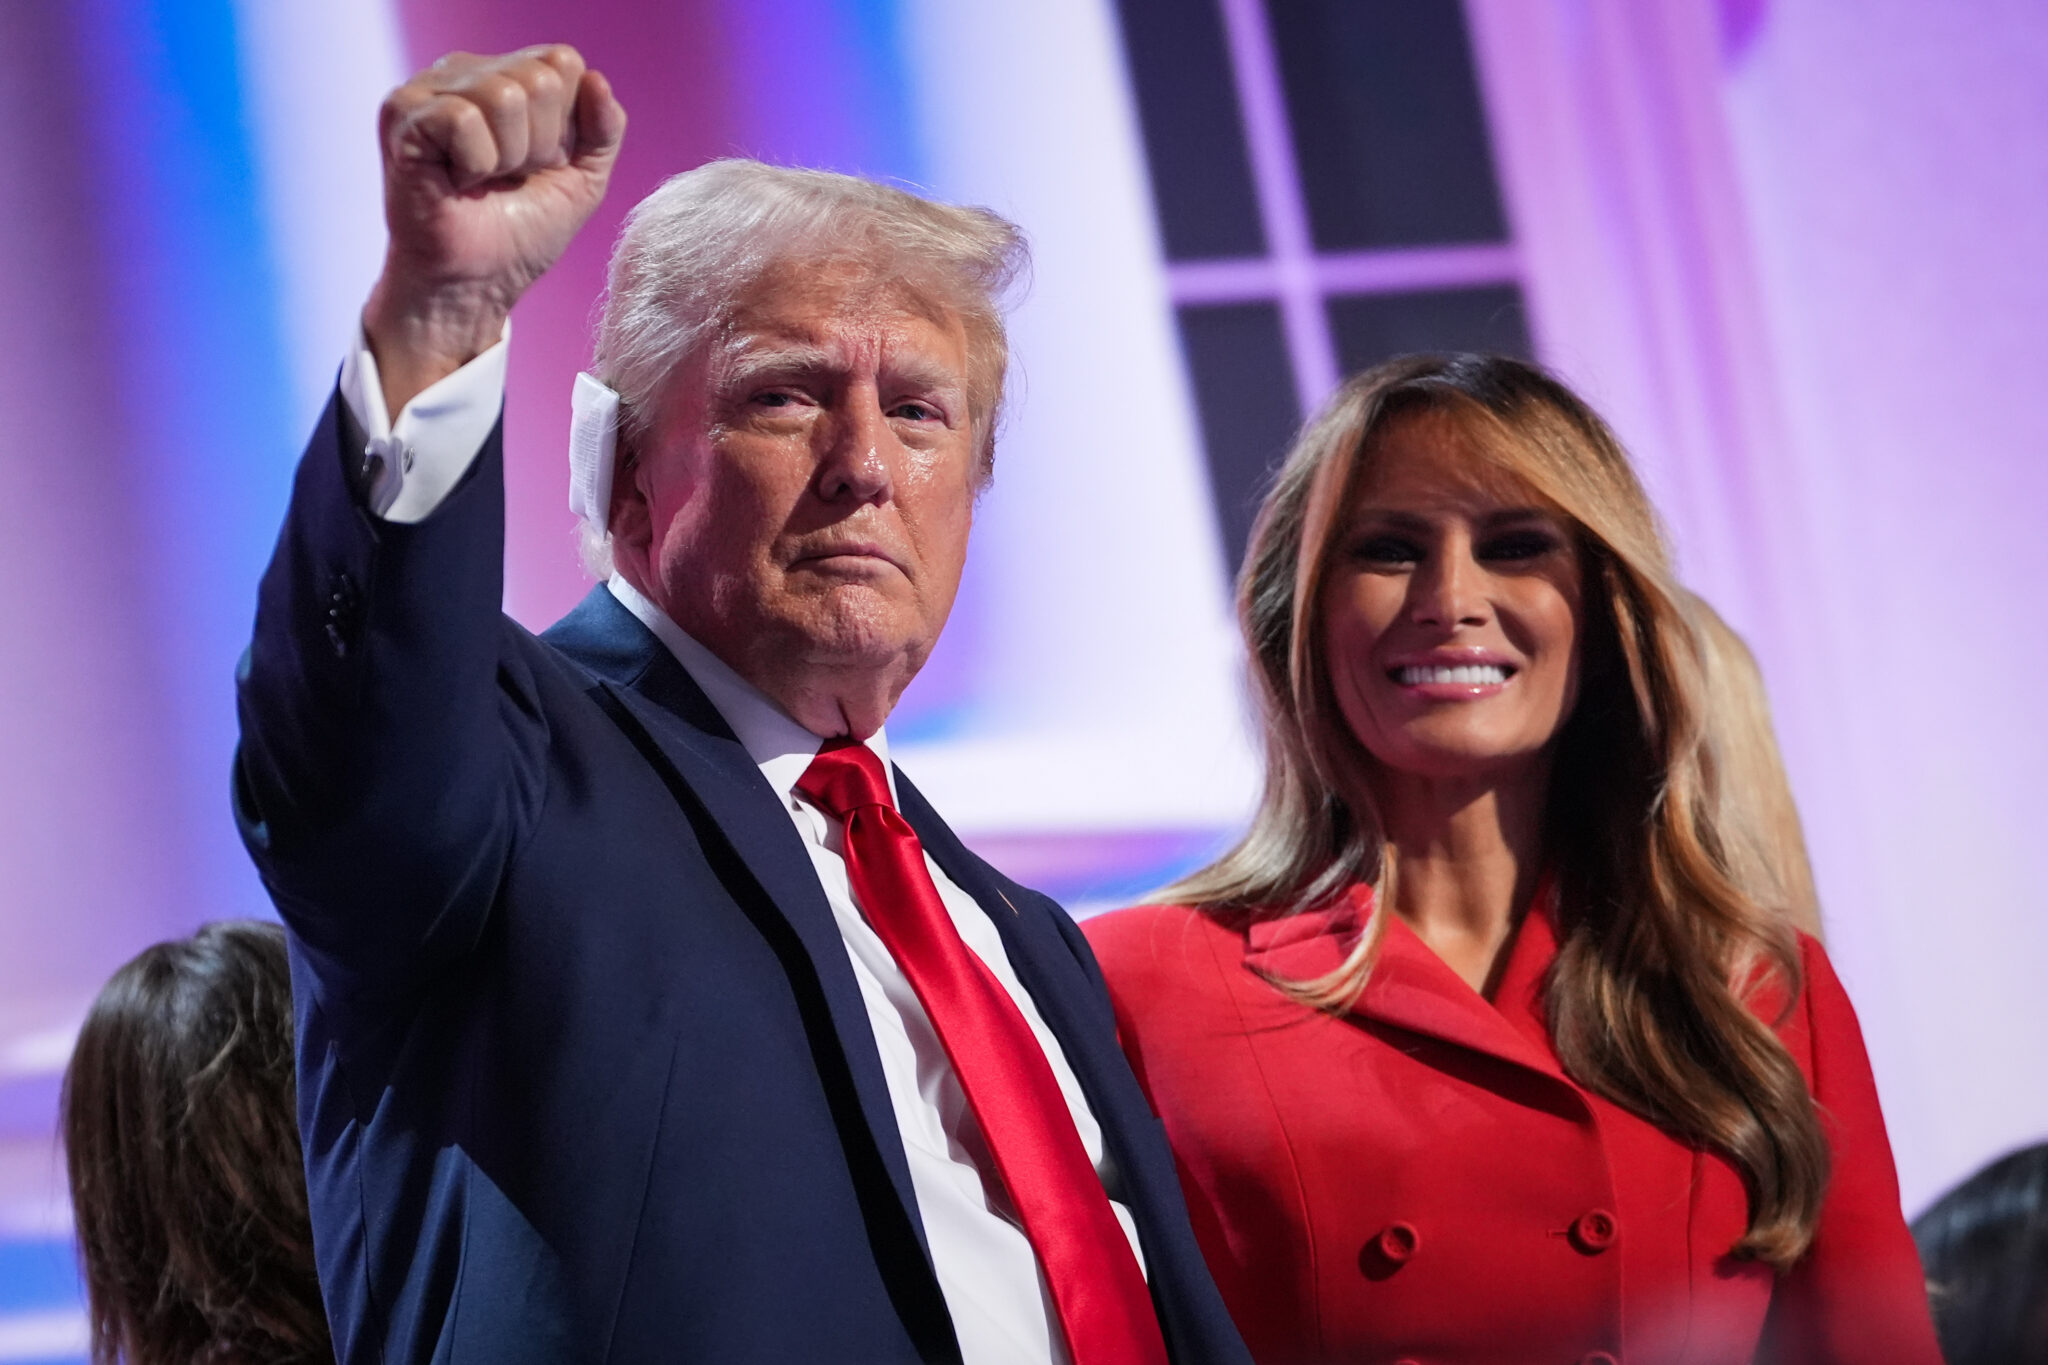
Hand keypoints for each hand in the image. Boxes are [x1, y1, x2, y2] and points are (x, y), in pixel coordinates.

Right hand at [363, 45, 626, 416]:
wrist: (475, 285)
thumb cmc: (520, 233)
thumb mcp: (582, 179)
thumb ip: (604, 129)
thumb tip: (597, 80)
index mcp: (504, 75)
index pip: (562, 62)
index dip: (566, 126)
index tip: (538, 165)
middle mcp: (463, 71)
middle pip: (539, 79)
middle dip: (540, 146)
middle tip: (509, 178)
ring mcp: (428, 89)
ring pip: (505, 96)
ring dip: (508, 158)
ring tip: (484, 181)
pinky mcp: (403, 115)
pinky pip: (465, 120)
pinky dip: (476, 164)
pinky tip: (457, 181)